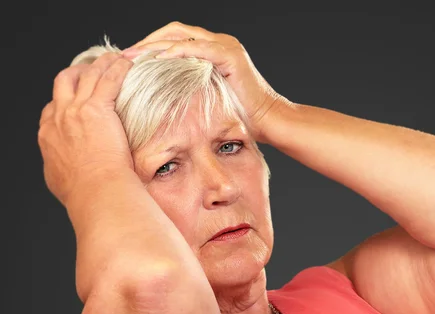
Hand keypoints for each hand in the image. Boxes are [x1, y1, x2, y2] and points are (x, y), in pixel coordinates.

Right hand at [38, 52, 134, 207]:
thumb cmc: (86, 194)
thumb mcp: (62, 182)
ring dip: (101, 64)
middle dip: (78, 73)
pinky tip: (128, 64)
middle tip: (93, 71)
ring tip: (114, 59)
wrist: (97, 191)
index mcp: (48, 135)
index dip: (66, 100)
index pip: (54, 108)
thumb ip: (62, 170)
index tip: (78, 100)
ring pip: (87, 75)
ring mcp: (76, 110)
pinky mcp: (98, 108)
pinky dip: (118, 68)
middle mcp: (58, 117)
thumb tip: (67, 174)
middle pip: (64, 83)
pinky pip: (109, 79)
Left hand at [121, 21, 286, 142]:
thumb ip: (190, 90)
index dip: (151, 46)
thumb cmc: (243, 119)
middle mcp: (219, 43)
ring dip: (155, 45)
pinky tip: (158, 60)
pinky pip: (197, 48)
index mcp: (213, 51)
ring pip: (181, 35)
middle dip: (148, 42)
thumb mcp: (208, 100)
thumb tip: (163, 99)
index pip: (175, 39)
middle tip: (125, 55)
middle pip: (174, 31)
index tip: (131, 61)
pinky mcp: (229, 55)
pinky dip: (175, 52)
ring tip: (134, 57)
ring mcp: (225, 46)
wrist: (269, 122)